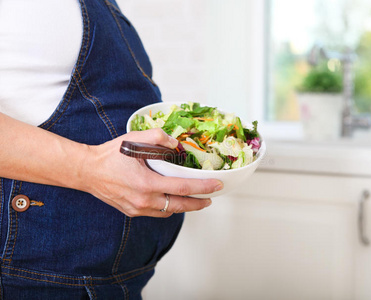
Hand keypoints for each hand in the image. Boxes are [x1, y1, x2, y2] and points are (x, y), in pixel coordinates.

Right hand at [82, 128, 222, 217]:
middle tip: (210, 197)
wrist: (86, 171)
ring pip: (168, 212)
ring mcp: (137, 209)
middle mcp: (143, 200)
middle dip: (198, 203)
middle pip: (180, 206)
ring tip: (193, 198)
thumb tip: (177, 144)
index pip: (182, 187)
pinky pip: (156, 213)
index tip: (217, 186)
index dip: (203, 187)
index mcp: (146, 183)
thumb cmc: (109, 155)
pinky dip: (168, 207)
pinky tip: (171, 199)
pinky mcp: (132, 212)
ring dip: (183, 206)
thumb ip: (158, 137)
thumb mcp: (134, 139)